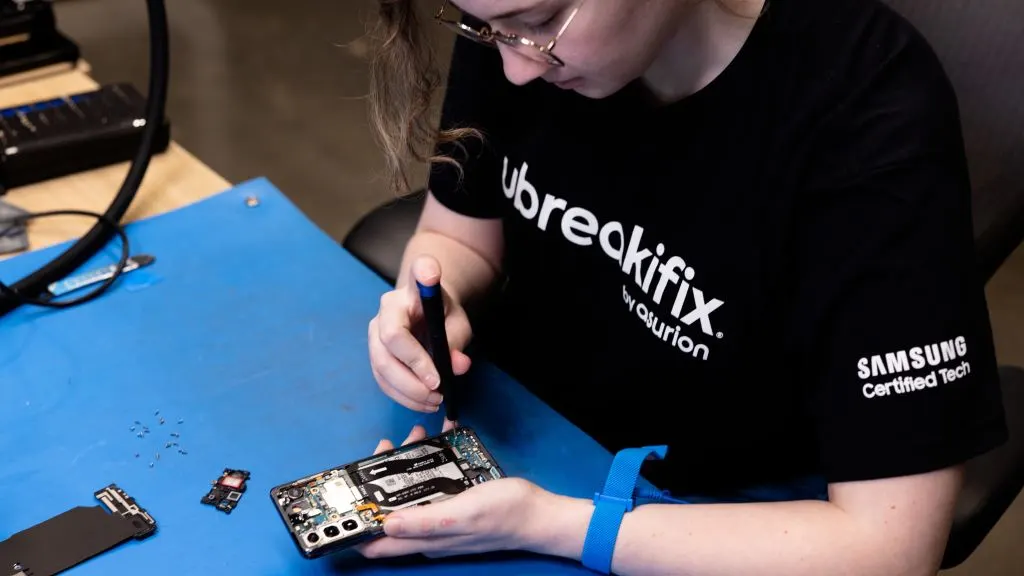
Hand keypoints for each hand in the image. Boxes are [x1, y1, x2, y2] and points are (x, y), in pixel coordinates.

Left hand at [356, 425, 549, 558]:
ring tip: (413, 436)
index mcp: (425, 539)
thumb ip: (423, 522)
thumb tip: (384, 525)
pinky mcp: (454, 502)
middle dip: (379, 479)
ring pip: (409, 491)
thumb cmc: (503, 515)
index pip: (376, 541)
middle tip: (385, 447)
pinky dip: (427, 461)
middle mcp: (427, 530)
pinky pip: (431, 481)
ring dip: (404, 464)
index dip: (354, 524)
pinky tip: (435, 441)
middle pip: (388, 509)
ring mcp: (440, 515)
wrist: (537, 513)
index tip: (342, 498)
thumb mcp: (461, 516)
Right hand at [368, 255, 472, 417]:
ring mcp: (375, 333)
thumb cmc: (442, 314)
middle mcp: (385, 310)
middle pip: (389, 344)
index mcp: (409, 293)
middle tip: (437, 390)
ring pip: (381, 367)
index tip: (430, 278)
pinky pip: (382, 380)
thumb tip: (458, 366)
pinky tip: (423, 402)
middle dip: (412, 373)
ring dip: (408, 391)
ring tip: (434, 401)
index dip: (421, 281)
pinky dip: (403, 396)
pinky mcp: (374, 354)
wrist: (424, 312)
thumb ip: (456, 340)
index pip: (412, 283)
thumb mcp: (457, 321)